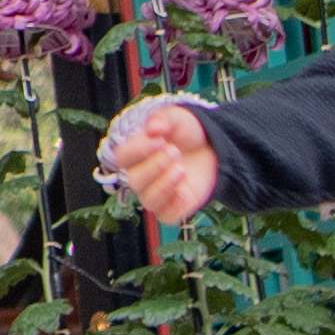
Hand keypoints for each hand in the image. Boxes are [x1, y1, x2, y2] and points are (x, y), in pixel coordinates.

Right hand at [105, 101, 222, 229]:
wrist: (212, 148)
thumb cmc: (187, 132)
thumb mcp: (177, 117)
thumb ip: (163, 119)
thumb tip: (152, 128)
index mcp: (134, 154)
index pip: (122, 157)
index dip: (138, 150)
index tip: (160, 139)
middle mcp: (140, 176)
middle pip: (134, 180)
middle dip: (155, 166)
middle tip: (174, 151)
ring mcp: (155, 194)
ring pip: (148, 200)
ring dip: (164, 185)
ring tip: (181, 169)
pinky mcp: (172, 208)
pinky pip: (166, 216)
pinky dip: (175, 206)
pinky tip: (185, 191)